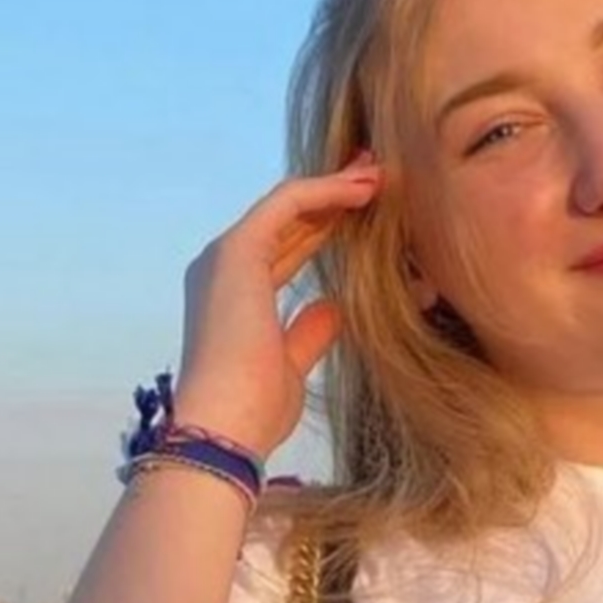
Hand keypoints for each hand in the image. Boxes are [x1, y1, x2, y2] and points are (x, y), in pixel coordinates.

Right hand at [171, 155, 383, 458]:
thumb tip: (332, 308)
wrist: (227, 429)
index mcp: (235, 295)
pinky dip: (326, 191)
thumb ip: (309, 331)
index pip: (288, 246)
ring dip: (336, 186)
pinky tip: (362, 187)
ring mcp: (226, 257)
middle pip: (290, 220)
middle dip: (335, 197)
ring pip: (289, 205)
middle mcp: (223, 268)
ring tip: (379, 173)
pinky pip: (287, 204)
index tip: (368, 209)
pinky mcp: (236, 252)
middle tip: (378, 176)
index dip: (328, 224)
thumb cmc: (256, 410)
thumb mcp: (292, 363)